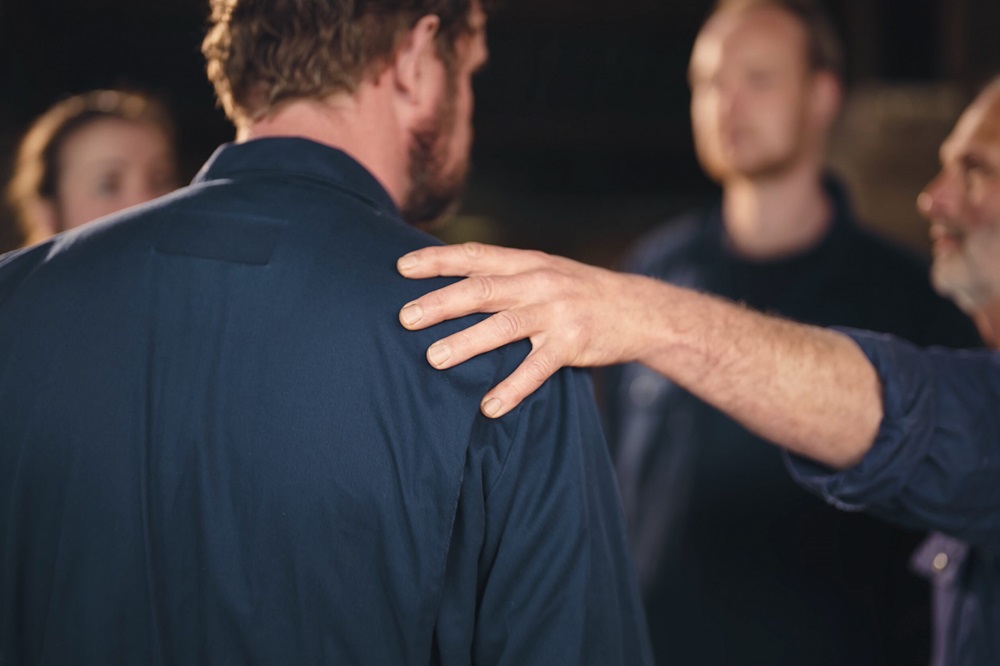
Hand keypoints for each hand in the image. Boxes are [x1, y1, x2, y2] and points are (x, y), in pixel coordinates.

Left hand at [397, 242, 652, 416]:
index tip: (402, 267)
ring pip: (504, 327)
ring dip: (467, 343)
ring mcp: (556, 314)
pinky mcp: (573, 344)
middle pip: (482, 289)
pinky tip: (489, 406)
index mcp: (527, 263)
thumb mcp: (545, 271)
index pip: (475, 256)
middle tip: (405, 317)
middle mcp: (539, 283)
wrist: (639, 310)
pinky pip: (537, 369)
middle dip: (441, 303)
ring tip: (434, 358)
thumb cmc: (580, 292)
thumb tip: (454, 282)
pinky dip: (512, 388)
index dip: (437, 260)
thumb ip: (507, 275)